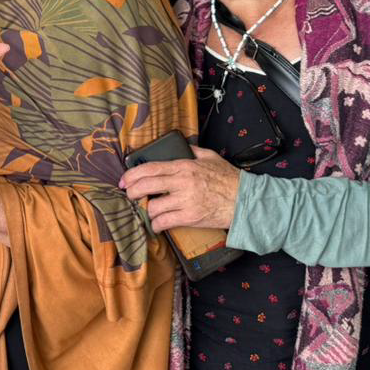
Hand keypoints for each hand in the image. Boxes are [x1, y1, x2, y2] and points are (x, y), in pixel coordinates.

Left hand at [119, 146, 240, 231]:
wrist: (246, 201)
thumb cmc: (228, 179)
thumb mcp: (210, 157)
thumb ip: (192, 150)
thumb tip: (180, 145)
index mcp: (184, 166)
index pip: (150, 168)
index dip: (132, 174)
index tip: (124, 180)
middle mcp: (182, 183)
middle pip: (146, 186)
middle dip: (132, 192)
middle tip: (129, 195)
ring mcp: (186, 201)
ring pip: (153, 207)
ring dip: (146, 210)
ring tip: (148, 210)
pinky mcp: (190, 218)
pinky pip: (164, 222)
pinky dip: (156, 224)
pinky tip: (156, 223)